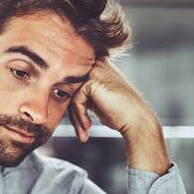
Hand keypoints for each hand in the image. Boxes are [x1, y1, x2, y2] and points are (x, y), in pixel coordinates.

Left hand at [68, 58, 170, 174]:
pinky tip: (88, 125)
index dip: (70, 103)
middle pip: (69, 87)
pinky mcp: (92, 81)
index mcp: (97, 64)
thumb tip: (57, 91)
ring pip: (71, 94)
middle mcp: (96, 63)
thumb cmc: (117, 112)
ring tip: (84, 130)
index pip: (72, 82)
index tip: (76, 122)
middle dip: (72, 111)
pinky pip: (75, 100)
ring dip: (75, 116)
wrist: (136, 120)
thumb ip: (79, 91)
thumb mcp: (94, 98)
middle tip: (80, 130)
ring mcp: (95, 70)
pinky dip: (79, 115)